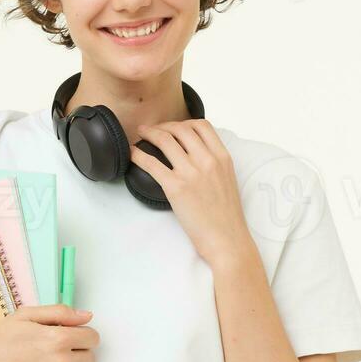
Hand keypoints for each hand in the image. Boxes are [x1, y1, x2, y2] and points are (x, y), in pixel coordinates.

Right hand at [0, 304, 96, 361]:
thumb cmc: (0, 343)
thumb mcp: (26, 316)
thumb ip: (60, 312)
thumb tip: (87, 316)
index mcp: (59, 339)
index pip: (92, 338)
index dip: (82, 336)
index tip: (71, 338)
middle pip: (90, 358)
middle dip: (78, 353)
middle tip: (58, 353)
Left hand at [132, 119, 253, 267]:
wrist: (227, 238)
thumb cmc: (226, 215)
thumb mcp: (228, 179)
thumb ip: (214, 163)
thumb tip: (196, 154)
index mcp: (222, 157)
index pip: (202, 125)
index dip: (184, 122)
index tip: (173, 128)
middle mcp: (207, 160)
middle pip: (181, 129)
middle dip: (163, 126)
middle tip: (152, 130)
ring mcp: (191, 173)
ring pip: (165, 140)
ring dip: (149, 133)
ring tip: (140, 135)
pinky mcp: (176, 188)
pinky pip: (152, 163)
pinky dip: (138, 154)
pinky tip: (132, 153)